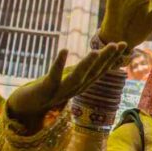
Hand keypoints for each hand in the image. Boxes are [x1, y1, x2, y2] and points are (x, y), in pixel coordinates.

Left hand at [6, 43, 127, 133]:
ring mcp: (62, 90)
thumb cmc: (50, 89)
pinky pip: (54, 76)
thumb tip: (97, 57)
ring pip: (78, 77)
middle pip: (94, 73)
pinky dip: (59, 64)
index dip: (113, 58)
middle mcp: (76, 89)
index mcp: (82, 85)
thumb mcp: (70, 78)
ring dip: (87, 65)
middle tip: (118, 44)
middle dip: (106, 58)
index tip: (124, 44)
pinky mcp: (47, 89)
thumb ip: (84, 69)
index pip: (101, 70)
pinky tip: (64, 50)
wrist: (28, 106)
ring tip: (95, 51)